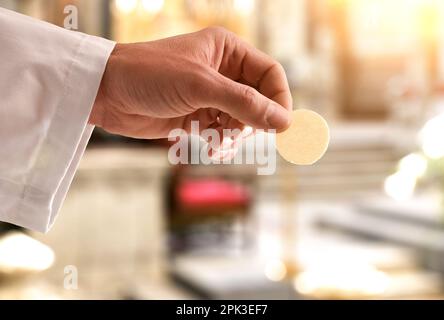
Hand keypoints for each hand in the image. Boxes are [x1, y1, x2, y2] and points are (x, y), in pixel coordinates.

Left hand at [89, 27, 291, 138]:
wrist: (106, 92)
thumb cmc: (150, 75)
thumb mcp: (200, 86)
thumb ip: (243, 103)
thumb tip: (283, 121)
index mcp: (227, 50)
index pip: (269, 75)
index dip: (279, 99)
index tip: (280, 126)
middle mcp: (222, 71)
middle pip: (258, 100)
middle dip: (253, 122)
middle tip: (238, 135)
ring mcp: (209, 95)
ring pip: (241, 120)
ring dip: (235, 136)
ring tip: (218, 143)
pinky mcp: (196, 115)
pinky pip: (221, 132)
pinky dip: (220, 143)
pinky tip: (211, 149)